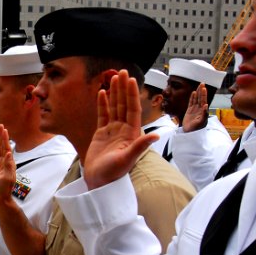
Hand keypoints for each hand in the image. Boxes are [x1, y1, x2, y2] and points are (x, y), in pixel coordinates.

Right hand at [0, 124, 15, 203]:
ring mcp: (1, 164)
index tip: (4, 129)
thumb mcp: (6, 178)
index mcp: (9, 163)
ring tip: (0, 132)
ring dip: (0, 140)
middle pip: (4, 146)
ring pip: (1, 149)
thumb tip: (8, 153)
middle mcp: (6, 162)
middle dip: (3, 136)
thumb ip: (8, 166)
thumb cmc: (3, 189)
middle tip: (2, 126)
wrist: (0, 196)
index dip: (5, 138)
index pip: (6, 148)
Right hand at [82, 71, 157, 190]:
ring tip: (113, 77)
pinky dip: (102, 104)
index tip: (131, 80)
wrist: (99, 182)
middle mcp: (123, 130)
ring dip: (114, 93)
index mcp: (131, 133)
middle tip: (123, 72)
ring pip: (114, 107)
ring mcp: (112, 131)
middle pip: (124, 104)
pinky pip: (102, 115)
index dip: (132, 94)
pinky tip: (102, 93)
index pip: (132, 109)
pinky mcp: (101, 134)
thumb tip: (156, 134)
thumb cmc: (113, 173)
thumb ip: (140, 145)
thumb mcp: (127, 159)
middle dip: (123, 88)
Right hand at [181, 83, 208, 132]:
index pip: (204, 101)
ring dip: (197, 93)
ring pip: (196, 99)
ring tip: (199, 86)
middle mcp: (200, 109)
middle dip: (201, 91)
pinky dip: (192, 98)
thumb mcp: (201, 122)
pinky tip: (193, 93)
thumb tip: (206, 105)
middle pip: (201, 98)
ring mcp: (194, 110)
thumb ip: (204, 114)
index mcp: (203, 111)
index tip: (204, 88)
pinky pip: (191, 103)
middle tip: (202, 83)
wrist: (189, 133)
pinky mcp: (189, 111)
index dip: (204, 94)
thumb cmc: (196, 129)